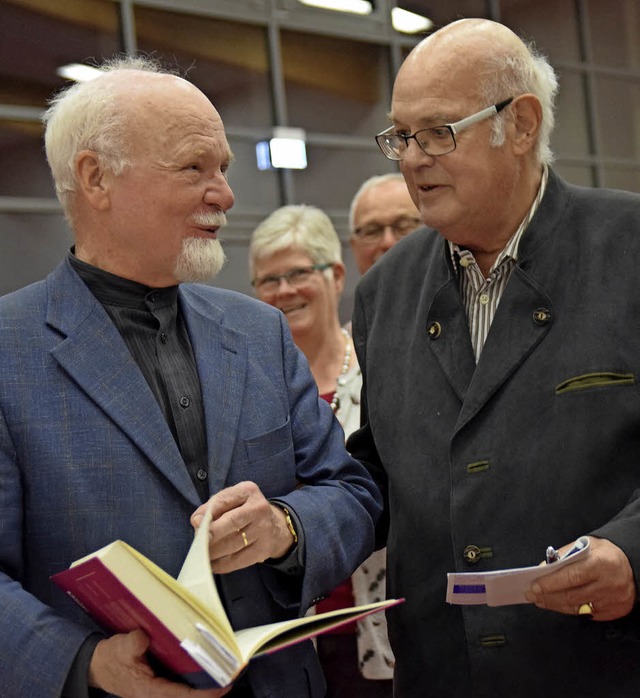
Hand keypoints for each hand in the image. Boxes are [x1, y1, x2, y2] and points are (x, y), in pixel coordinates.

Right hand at [89, 629, 231, 696]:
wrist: (98, 666)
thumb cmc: (111, 659)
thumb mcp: (120, 648)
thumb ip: (134, 643)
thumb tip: (146, 636)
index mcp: (150, 691)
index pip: (183, 696)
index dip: (205, 694)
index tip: (225, 686)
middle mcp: (158, 694)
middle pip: (189, 697)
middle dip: (210, 689)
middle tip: (232, 674)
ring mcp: (160, 690)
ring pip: (187, 692)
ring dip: (204, 684)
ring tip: (224, 669)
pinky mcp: (161, 683)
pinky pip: (182, 684)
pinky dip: (195, 677)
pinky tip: (205, 664)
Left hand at [191, 481, 296, 573]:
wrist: (275, 527)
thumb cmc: (244, 511)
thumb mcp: (232, 500)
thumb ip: (212, 507)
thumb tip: (196, 521)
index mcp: (248, 491)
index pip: (224, 500)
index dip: (208, 513)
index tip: (195, 523)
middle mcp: (259, 508)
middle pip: (231, 522)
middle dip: (211, 534)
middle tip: (197, 543)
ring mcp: (263, 529)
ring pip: (233, 543)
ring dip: (213, 552)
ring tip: (201, 555)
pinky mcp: (263, 549)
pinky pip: (238, 560)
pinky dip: (221, 564)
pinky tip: (212, 564)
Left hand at [525, 537, 636, 620]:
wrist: (632, 565)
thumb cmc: (604, 553)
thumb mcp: (585, 544)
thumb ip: (564, 555)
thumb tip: (544, 568)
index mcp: (601, 563)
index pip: (571, 576)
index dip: (551, 583)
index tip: (534, 586)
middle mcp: (609, 584)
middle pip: (572, 595)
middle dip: (548, 596)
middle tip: (531, 595)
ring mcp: (612, 600)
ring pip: (577, 608)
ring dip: (555, 605)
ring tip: (541, 600)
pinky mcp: (614, 611)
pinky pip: (587, 614)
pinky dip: (571, 609)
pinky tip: (559, 604)